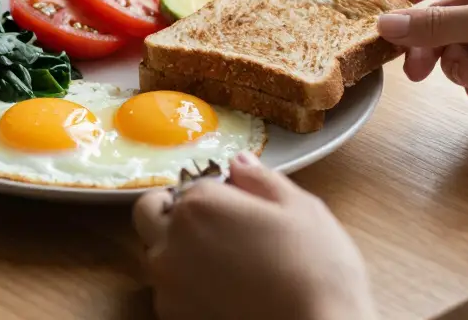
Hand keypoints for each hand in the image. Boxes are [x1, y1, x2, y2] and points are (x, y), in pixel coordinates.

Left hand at [133, 153, 375, 319]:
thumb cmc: (316, 269)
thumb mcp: (301, 209)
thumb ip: (261, 180)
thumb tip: (240, 163)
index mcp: (199, 204)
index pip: (192, 183)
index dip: (218, 192)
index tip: (241, 205)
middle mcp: (171, 241)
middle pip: (151, 214)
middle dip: (174, 214)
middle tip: (215, 229)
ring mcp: (167, 284)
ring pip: (157, 254)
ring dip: (178, 252)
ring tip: (227, 267)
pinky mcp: (174, 318)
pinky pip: (169, 292)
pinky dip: (187, 289)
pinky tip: (227, 294)